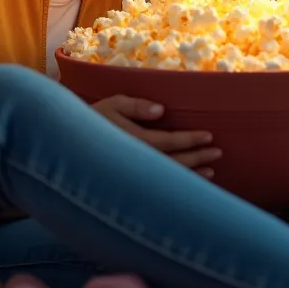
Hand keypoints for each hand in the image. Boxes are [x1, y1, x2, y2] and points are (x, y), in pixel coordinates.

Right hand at [92, 95, 221, 176]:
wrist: (69, 144)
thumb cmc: (93, 118)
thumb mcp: (113, 104)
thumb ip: (136, 106)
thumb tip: (161, 110)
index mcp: (135, 141)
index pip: (169, 141)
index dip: (190, 139)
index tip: (208, 136)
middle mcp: (137, 160)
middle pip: (173, 161)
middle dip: (197, 157)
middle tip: (218, 153)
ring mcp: (135, 172)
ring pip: (168, 176)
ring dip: (191, 174)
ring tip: (211, 172)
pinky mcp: (132, 179)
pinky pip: (159, 183)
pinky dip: (177, 183)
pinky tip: (190, 183)